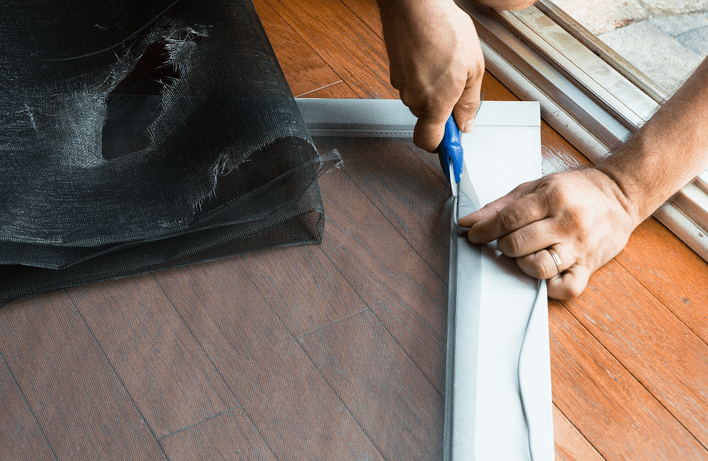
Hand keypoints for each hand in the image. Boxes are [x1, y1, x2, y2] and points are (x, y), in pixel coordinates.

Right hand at [379, 0, 483, 151]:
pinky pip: (411, 80)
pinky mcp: (394, 68)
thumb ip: (468, 102)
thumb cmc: (444, 30)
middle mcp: (413, 98)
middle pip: (427, 116)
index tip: (452, 143)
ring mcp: (400, 83)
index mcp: (434, 103)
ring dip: (433, 86)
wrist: (415, 4)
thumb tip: (466, 123)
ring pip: (419, 96)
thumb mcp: (473, 69)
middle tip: (458, 84)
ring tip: (445, 61)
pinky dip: (422, 72)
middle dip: (442, 106)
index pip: (428, 142)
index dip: (440, 146)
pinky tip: (432, 53)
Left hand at [458, 168, 637, 298]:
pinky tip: (543, 274)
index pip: (507, 219)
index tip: (475, 235)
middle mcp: (567, 222)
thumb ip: (500, 206)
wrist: (621, 194)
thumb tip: (468, 222)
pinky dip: (549, 287)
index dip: (485, 230)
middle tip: (505, 242)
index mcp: (552, 198)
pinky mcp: (590, 266)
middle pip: (518, 244)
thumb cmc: (575, 190)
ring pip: (539, 267)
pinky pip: (566, 288)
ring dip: (523, 264)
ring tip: (525, 254)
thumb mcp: (536, 187)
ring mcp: (579, 246)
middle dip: (503, 246)